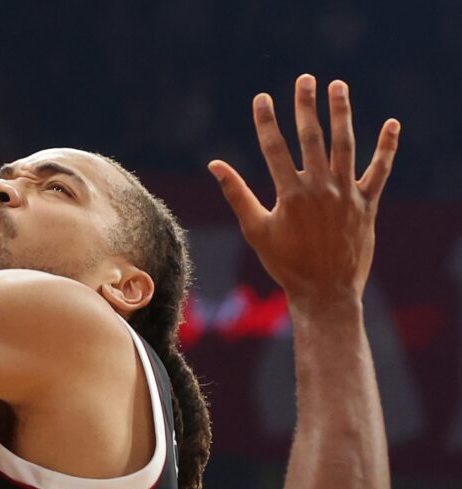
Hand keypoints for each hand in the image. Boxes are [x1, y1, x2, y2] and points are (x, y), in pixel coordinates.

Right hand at [208, 75, 399, 310]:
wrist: (324, 291)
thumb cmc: (285, 264)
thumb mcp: (256, 230)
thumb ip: (236, 194)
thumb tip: (215, 165)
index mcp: (290, 195)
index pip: (275, 148)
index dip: (267, 121)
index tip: (262, 98)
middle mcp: (320, 189)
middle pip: (312, 138)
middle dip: (306, 106)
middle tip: (305, 79)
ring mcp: (346, 194)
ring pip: (345, 145)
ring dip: (342, 114)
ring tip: (338, 87)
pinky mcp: (367, 203)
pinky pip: (380, 170)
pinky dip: (387, 148)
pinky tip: (391, 124)